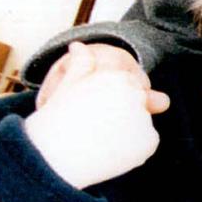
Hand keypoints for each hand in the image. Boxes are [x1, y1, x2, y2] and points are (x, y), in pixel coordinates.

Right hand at [23, 42, 164, 187]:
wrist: (52, 156)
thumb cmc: (56, 119)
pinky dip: (134, 148)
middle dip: (121, 111)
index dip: (108, 98)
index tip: (94, 111)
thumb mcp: (68, 86)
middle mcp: (134, 94)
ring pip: (141, 122)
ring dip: (128, 130)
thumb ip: (81, 64)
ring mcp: (144, 119)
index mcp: (116, 76)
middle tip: (96, 126)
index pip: (125, 84)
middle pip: (136, 102)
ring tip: (99, 139)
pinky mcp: (149, 142)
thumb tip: (78, 45)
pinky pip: (145, 143)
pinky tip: (110, 150)